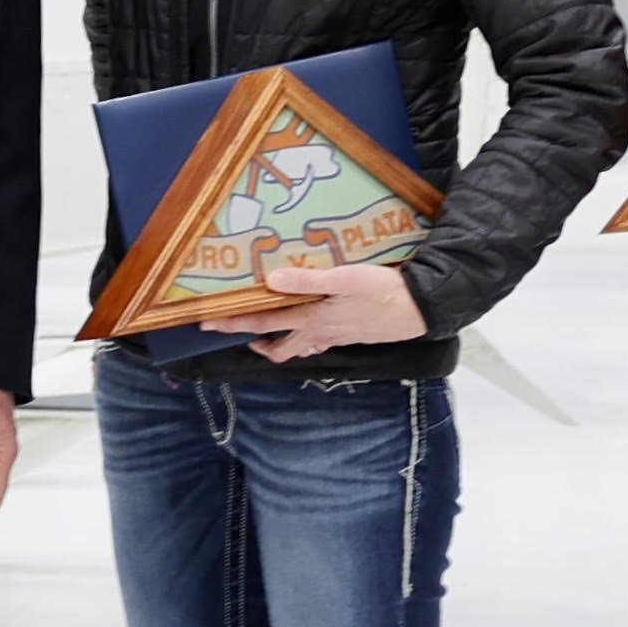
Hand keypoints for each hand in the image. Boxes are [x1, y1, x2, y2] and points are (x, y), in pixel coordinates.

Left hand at [238, 259, 429, 363]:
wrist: (421, 309)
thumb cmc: (384, 291)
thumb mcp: (345, 279)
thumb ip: (308, 280)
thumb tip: (271, 282)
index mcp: (313, 319)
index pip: (264, 323)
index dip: (233, 323)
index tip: (206, 324)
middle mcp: (320, 332)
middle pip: (278, 346)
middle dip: (253, 340)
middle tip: (234, 331)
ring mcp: (335, 336)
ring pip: (298, 346)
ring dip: (278, 342)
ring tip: (265, 331)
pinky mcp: (349, 334)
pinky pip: (318, 341)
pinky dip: (304, 336)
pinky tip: (308, 323)